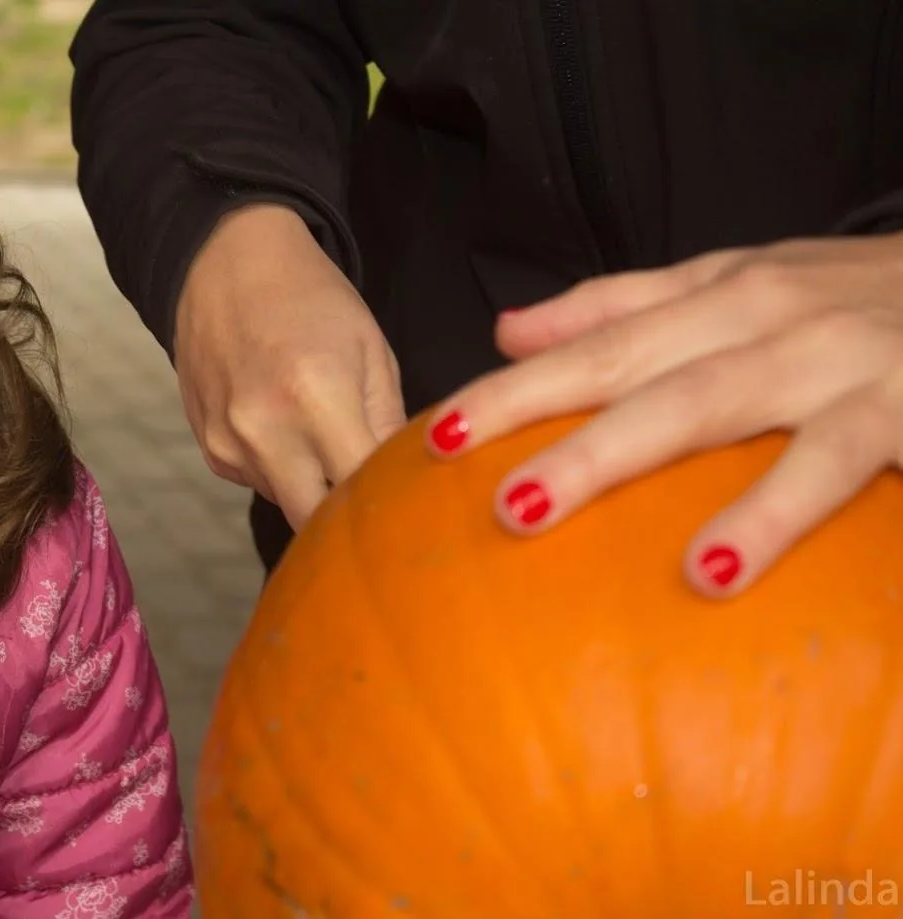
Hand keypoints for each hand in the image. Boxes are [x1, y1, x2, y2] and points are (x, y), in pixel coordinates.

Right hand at [174, 203, 405, 529]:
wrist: (224, 262)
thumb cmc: (311, 299)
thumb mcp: (372, 351)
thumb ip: (391, 425)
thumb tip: (410, 484)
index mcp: (317, 397)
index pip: (364, 488)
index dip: (394, 504)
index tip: (414, 507)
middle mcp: (264, 431)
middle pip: (317, 522)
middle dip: (349, 519)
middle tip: (376, 502)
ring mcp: (229, 445)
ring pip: (288, 503)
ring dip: (314, 488)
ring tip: (324, 441)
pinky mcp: (211, 451)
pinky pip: (259, 484)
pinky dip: (281, 471)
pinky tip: (285, 428)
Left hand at [422, 233, 902, 595]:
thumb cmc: (866, 296)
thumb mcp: (747, 280)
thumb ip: (627, 305)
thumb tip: (510, 330)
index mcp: (725, 292)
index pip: (600, 335)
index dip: (515, 380)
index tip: (440, 430)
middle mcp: (767, 316)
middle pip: (628, 366)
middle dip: (533, 410)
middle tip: (451, 460)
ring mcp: (831, 361)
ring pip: (702, 405)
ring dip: (609, 454)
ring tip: (528, 511)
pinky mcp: (901, 411)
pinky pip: (825, 466)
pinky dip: (768, 514)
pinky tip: (710, 571)